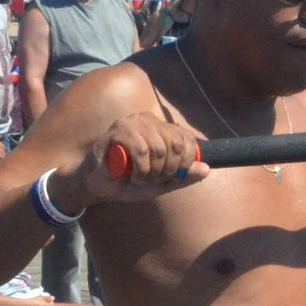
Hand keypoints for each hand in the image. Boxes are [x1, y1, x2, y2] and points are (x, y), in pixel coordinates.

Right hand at [65, 114, 206, 205]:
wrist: (98, 185)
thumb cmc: (128, 180)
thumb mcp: (161, 182)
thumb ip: (183, 176)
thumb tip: (207, 169)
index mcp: (160, 128)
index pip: (186, 138)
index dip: (186, 161)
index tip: (175, 176)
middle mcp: (148, 120)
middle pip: (175, 144)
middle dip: (169, 170)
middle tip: (155, 179)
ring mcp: (132, 123)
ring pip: (158, 148)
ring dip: (153, 172)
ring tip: (141, 178)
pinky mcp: (118, 131)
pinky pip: (140, 150)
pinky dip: (141, 170)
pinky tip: (134, 176)